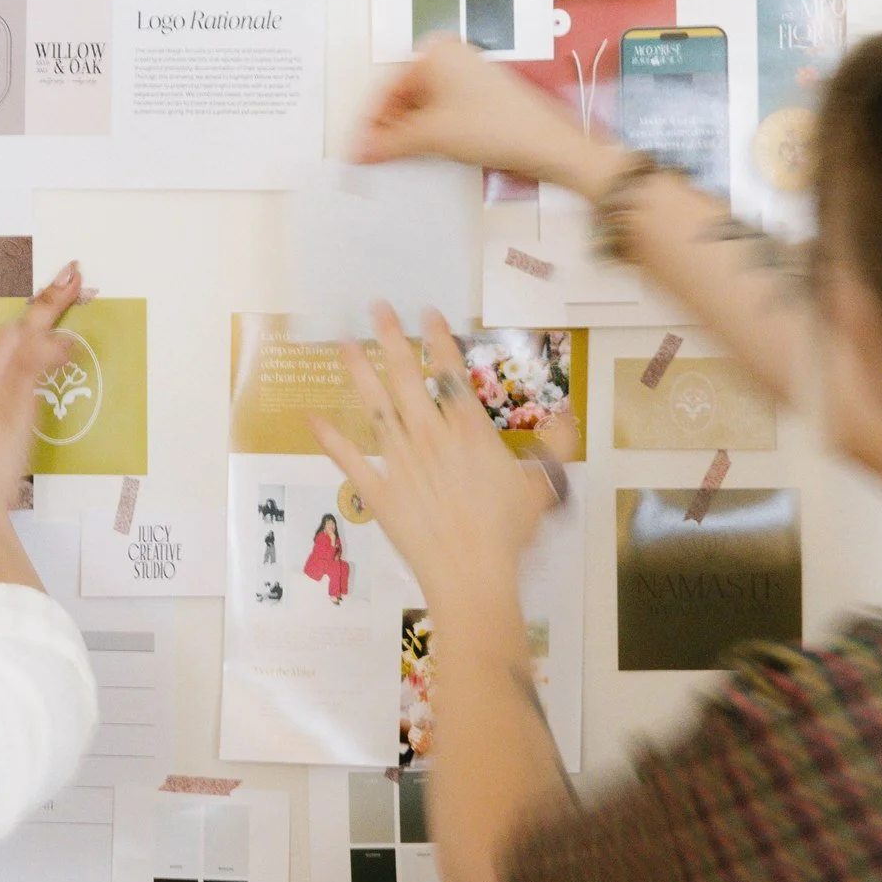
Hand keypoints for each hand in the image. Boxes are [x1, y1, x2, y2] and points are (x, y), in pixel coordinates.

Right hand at [0, 260, 83, 519]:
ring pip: (30, 344)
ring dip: (55, 317)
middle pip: (7, 329)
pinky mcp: (22, 411)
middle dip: (41, 300)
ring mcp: (2, 395)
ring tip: (79, 289)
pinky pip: (40, 374)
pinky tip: (69, 340)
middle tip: (67, 272)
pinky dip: (55, 355)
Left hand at [309, 303, 566, 618]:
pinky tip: (312, 416)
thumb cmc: (507, 532)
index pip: (450, 372)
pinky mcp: (378, 490)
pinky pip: (349, 458)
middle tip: (377, 306)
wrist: (471, 575)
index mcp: (468, 431)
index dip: (439, 339)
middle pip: (406, 377)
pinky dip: (330, 437)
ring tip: (344, 342)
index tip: (426, 313)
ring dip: (358, 372)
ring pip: (375, 407)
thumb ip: (555, 446)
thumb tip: (569, 414)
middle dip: (391, 337)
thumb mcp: (541, 485)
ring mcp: (399, 461)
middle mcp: (429, 436)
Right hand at [355, 35, 595, 186]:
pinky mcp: (477, 97)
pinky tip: (426, 152)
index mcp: (434, 52)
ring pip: (421, 106)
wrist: (547, 145)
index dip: (370, 122)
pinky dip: (428, 132)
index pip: (386, 88)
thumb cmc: (501, 127)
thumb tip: (360, 149)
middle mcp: (449, 57)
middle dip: (389, 128)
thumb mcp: (432, 136)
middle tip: (376, 157)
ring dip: (408, 132)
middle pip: (402, 96)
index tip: (359, 149)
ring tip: (400, 157)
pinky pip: (440, 112)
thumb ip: (388, 142)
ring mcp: (465, 76)